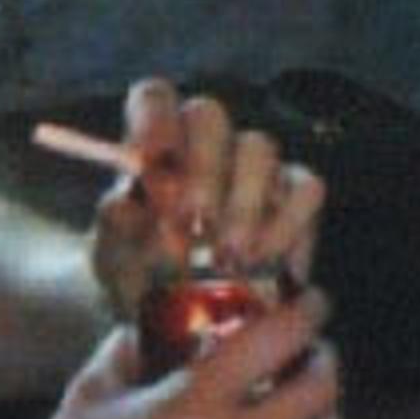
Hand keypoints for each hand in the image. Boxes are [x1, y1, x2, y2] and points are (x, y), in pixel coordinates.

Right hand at [21, 286, 344, 418]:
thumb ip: (126, 349)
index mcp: (201, 398)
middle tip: (313, 358)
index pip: (283, 335)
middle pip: (322, 390)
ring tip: (312, 418)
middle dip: (325, 364)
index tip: (311, 304)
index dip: (309, 310)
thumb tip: (143, 325)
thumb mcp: (93, 392)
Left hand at [85, 80, 324, 326]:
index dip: (155, 118)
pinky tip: (265, 262)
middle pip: (209, 115)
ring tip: (227, 257)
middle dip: (201, 166)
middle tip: (193, 221)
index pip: (156, 99)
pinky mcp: (295, 197)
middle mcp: (206, 144)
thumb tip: (126, 205)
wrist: (177, 319)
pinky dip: (287, 225)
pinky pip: (306, 188)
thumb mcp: (113, 258)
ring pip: (259, 148)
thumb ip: (116, 230)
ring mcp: (254, 167)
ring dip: (242, 203)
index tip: (149, 159)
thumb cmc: (138, 276)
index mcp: (155, 147)